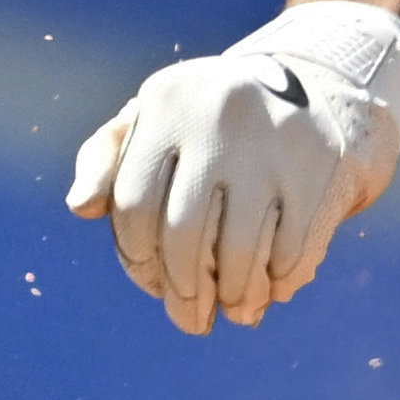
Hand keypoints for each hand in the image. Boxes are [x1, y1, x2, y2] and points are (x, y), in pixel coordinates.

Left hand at [64, 3, 399, 334]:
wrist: (310, 83)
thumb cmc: (205, 120)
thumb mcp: (151, 121)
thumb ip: (105, 160)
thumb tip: (80, 207)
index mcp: (166, 101)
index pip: (133, 202)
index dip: (136, 255)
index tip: (152, 280)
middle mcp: (218, 114)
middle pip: (185, 231)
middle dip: (184, 288)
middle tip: (191, 316)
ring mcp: (272, 140)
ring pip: (240, 248)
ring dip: (233, 294)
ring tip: (232, 309)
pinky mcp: (319, 164)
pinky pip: (291, 246)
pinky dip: (278, 279)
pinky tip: (270, 289)